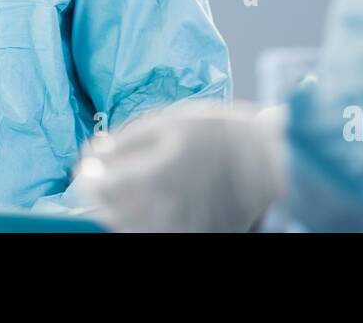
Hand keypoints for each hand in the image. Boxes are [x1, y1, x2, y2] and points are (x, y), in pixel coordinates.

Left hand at [74, 102, 287, 231]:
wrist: (274, 167)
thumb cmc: (222, 137)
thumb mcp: (170, 122)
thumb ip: (123, 141)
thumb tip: (93, 156)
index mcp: (144, 182)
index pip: (90, 187)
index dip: (89, 170)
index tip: (96, 159)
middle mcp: (152, 217)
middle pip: (103, 211)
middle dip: (106, 188)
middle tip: (121, 169)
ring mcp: (169, 235)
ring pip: (123, 225)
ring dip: (123, 206)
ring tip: (146, 184)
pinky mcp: (185, 240)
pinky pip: (149, 232)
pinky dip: (145, 219)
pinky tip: (162, 201)